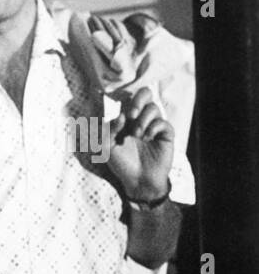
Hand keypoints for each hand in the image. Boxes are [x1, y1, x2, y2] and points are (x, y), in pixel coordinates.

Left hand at [106, 86, 173, 201]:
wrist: (138, 180)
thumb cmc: (121, 164)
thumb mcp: (107, 148)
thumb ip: (108, 131)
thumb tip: (122, 115)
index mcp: (126, 120)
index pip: (127, 99)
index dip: (123, 101)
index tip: (119, 117)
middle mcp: (140, 119)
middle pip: (145, 94)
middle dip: (138, 100)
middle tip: (132, 114)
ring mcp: (154, 125)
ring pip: (153, 107)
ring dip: (142, 120)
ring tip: (137, 135)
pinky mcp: (166, 133)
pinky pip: (162, 122)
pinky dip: (153, 128)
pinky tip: (147, 138)